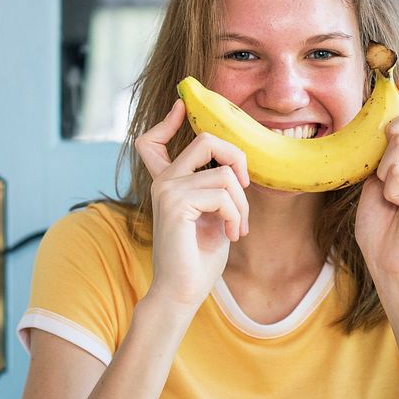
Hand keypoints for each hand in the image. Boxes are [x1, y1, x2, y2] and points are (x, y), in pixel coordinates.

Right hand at [134, 100, 249, 311]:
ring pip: (225, 174)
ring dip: (242, 204)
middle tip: (245, 187)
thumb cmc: (199, 257)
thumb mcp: (212, 214)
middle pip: (206, 139)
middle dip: (237, 158)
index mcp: (167, 182)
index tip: (182, 105)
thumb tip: (233, 168)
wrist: (182, 292)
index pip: (153, 140)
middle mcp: (163, 181)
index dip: (169, 120)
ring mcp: (167, 189)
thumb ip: (214, 188)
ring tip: (237, 227)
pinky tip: (231, 234)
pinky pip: (223, 194)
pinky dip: (236, 215)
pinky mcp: (176, 203)